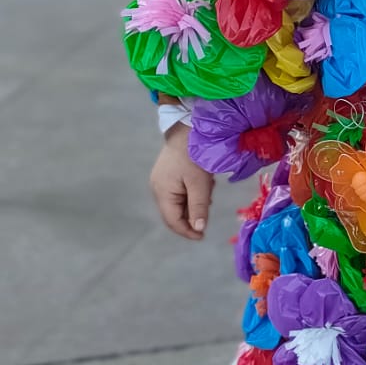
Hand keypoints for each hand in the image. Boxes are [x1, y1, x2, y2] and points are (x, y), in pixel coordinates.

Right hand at [150, 124, 214, 240]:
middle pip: (174, 213)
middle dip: (192, 215)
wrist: (187, 128)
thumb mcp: (199, 184)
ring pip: (178, 203)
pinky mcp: (167, 175)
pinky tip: (203, 183)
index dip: (187, 231)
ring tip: (207, 189)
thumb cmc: (194, 156)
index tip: (202, 236)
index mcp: (162, 192)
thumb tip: (199, 229)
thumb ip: (199, 207)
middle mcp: (157, 189)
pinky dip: (192, 193)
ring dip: (194, 202)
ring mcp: (161, 182)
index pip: (172, 221)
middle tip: (208, 208)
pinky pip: (179, 192)